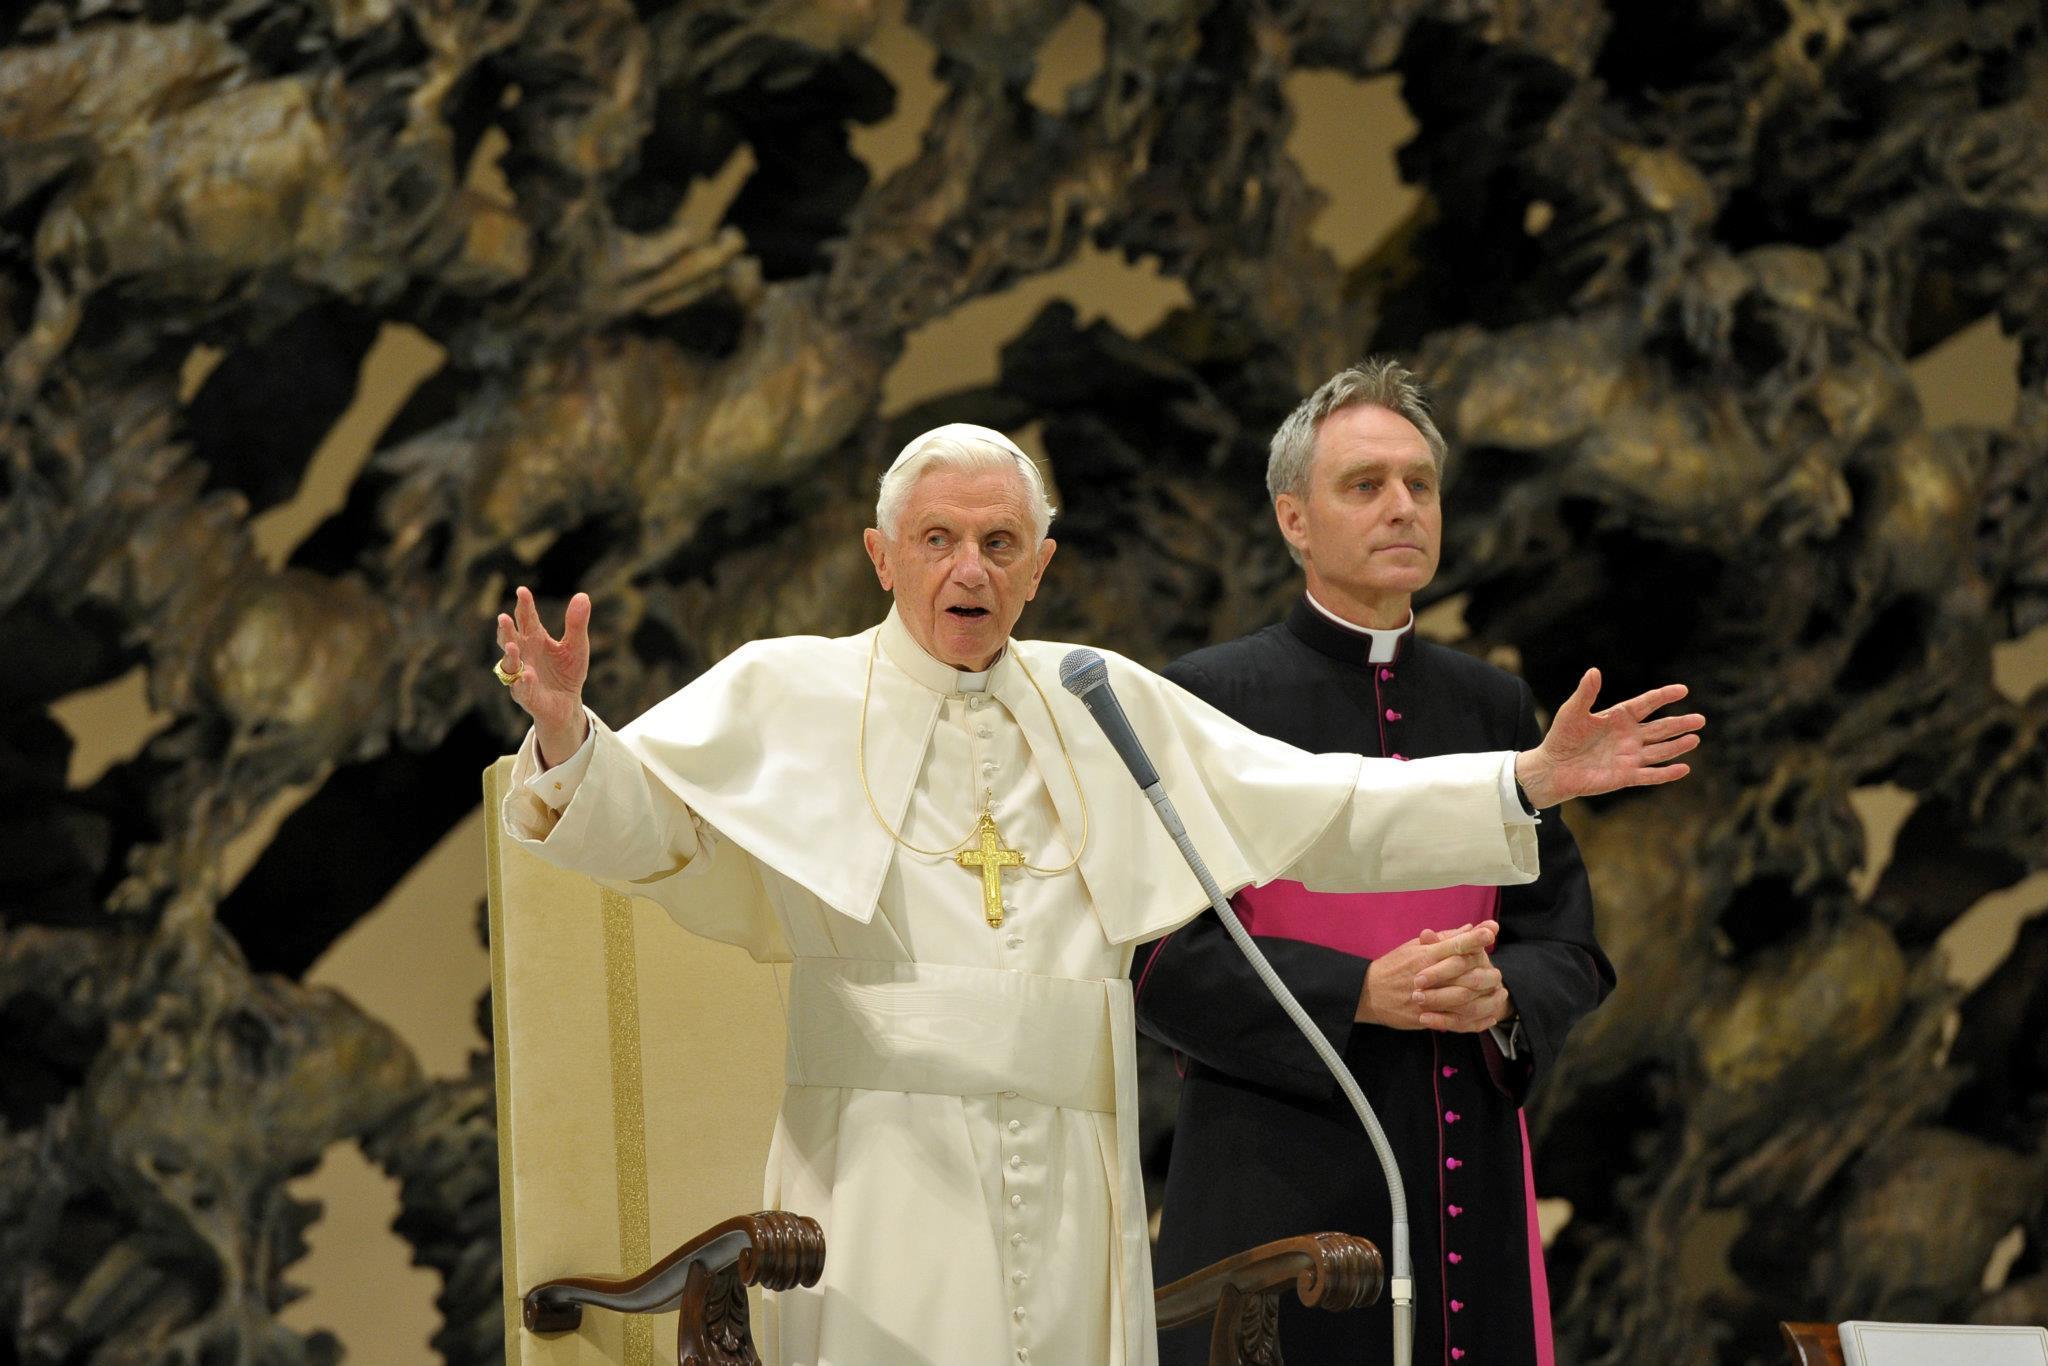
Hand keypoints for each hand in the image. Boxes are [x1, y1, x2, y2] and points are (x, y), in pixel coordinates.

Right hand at [496, 586, 591, 764]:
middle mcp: (523, 654)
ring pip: (509, 664)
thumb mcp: (576, 646)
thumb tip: (583, 596)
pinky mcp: (526, 695)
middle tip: (503, 617)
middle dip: (506, 629)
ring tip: (512, 645)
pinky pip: (522, 689)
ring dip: (509, 655)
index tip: (522, 591)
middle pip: (510, 639)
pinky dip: (524, 682)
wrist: (567, 703)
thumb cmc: (567, 672)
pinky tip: (528, 674)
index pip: (526, 618)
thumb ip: (576, 624)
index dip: (524, 605)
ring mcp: (521, 675)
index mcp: (534, 639)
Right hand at [1356, 921, 1498, 1028]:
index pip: (1454, 944)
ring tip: (1499, 994)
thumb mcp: (1413, 947)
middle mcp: (1428, 975)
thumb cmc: (1392, 967)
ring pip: (1463, 997)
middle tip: (1499, 972)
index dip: (1474, 937)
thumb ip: (1442, 939)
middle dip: (1485, 971)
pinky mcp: (1425, 1016)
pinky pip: (1455, 1021)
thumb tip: (1467, 928)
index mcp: (1425, 955)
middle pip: (1464, 972)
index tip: (1491, 930)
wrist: (1368, 993)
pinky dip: (1475, 1020)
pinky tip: (1488, 1017)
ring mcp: (1427, 998)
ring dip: (1484, 996)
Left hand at [1515, 668, 1703, 808]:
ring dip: (1677, 746)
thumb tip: (1594, 671)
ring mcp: (1629, 757)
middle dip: (1679, 724)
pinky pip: (1650, 775)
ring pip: (1659, 751)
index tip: (1682, 689)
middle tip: (1700, 719)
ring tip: (1695, 738)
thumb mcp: (1573, 712)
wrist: (1552, 768)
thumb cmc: (1561, 737)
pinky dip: (1666, 773)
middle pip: (1660, 728)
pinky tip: (1684, 768)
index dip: (1664, 696)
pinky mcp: (1625, 776)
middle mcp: (1628, 736)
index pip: (1646, 704)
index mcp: (1618, 717)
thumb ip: (1586, 693)